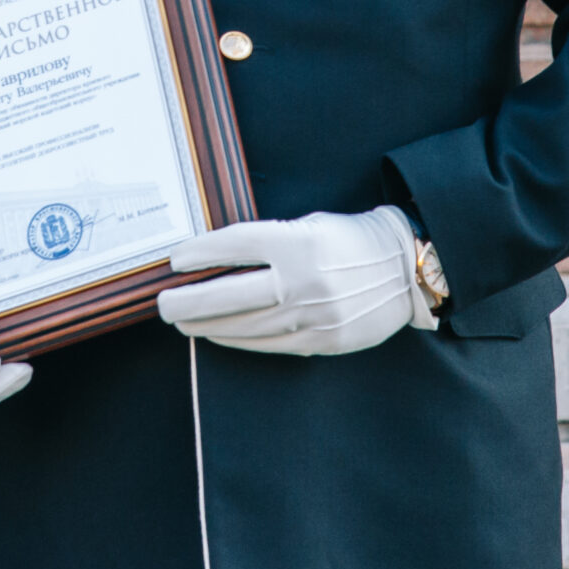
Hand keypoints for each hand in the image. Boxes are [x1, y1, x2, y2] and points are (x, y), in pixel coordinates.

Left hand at [157, 207, 430, 356]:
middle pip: (231, 295)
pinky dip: (238, 340)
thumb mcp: (311, 225)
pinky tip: (218, 336)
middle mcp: (303, 281)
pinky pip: (269, 344)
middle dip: (190, 302)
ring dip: (208, 326)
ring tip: (183, 321)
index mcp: (299, 242)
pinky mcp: (322, 340)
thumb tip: (220, 257)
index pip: (235, 246)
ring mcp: (312, 315)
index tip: (175, 259)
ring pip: (245, 326)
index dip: (200, 254)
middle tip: (163, 304)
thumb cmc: (351, 239)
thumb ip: (271, 240)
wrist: (405, 270)